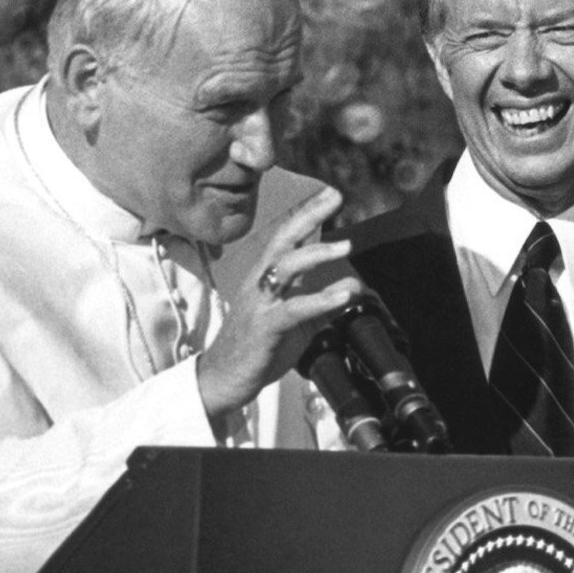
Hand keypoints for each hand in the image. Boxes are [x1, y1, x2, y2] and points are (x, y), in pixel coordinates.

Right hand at [195, 186, 360, 420]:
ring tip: (346, 245)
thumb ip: (320, 301)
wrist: (221, 379)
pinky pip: (294, 309)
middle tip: (335, 197)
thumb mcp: (294, 320)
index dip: (306, 214)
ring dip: (317, 253)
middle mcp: (259, 283)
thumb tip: (351, 285)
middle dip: (308, 215)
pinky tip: (343, 296)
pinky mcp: (264, 327)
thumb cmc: (256, 348)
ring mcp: (259, 303)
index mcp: (264, 278)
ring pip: (286, 267)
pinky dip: (321, 300)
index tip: (330, 193)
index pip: (285, 238)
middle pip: (283, 240)